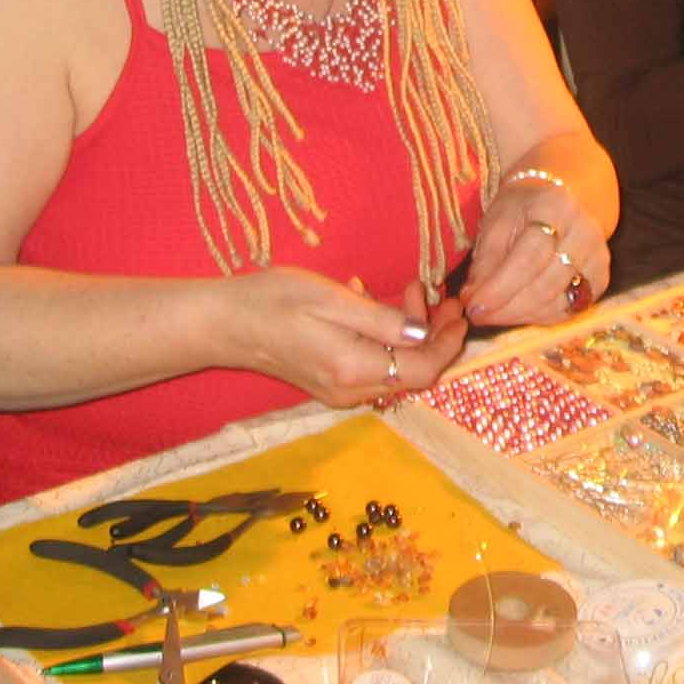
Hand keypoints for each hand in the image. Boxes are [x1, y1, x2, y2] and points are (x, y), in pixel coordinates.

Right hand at [226, 267, 466, 406]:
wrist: (225, 323)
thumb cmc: (275, 301)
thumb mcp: (333, 300)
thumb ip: (382, 320)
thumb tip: (424, 332)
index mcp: (354, 369)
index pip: (422, 369)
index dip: (448, 342)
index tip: (458, 309)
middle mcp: (349, 390)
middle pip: (413, 373)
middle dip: (433, 334)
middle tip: (434, 293)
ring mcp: (338, 391)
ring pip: (395, 370)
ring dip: (410, 334)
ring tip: (407, 291)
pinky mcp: (329, 384)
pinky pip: (374, 367)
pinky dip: (387, 340)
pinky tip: (375, 307)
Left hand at [462, 173, 610, 328]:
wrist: (565, 193)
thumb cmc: (525, 205)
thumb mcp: (497, 219)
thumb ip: (485, 260)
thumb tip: (472, 300)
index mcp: (556, 208)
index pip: (529, 257)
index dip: (500, 288)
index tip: (473, 308)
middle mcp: (585, 233)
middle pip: (545, 285)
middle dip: (506, 308)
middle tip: (477, 316)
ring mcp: (598, 258)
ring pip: (558, 303)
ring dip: (520, 316)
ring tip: (493, 314)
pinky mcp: (601, 279)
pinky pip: (569, 310)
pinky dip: (540, 317)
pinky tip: (519, 311)